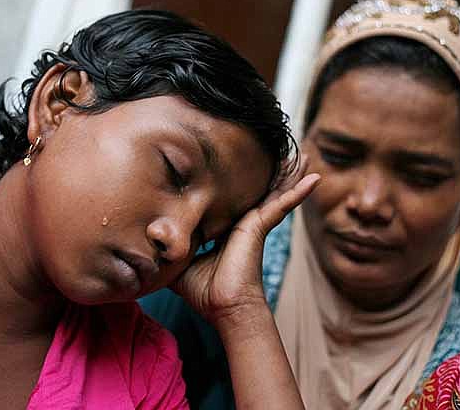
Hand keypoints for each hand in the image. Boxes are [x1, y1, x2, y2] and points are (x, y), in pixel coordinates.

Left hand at [171, 155, 319, 324]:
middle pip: (256, 190)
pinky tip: (315, 178)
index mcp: (225, 228)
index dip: (231, 183)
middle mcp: (242, 223)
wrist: (225, 308)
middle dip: (267, 172)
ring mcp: (254, 223)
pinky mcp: (260, 226)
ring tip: (301, 155)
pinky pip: (282, 204)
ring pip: (273, 191)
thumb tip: (145, 240)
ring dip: (288, 174)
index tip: (232, 164)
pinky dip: (298, 191)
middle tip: (279, 151)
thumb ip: (168, 247)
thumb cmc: (204, 291)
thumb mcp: (180, 263)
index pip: (230, 199)